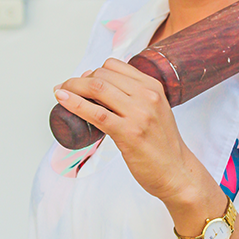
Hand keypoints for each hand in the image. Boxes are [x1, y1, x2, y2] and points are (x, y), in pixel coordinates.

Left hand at [53, 58, 195, 202]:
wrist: (177, 172)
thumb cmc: (163, 145)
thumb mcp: (156, 111)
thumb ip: (138, 97)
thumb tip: (106, 88)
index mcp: (153, 87)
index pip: (115, 66)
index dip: (93, 71)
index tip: (82, 81)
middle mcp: (147, 96)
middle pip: (102, 75)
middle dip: (78, 80)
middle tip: (66, 89)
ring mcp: (138, 114)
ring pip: (97, 89)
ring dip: (72, 87)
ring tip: (61, 93)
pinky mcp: (128, 133)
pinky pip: (96, 113)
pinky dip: (75, 104)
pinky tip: (63, 100)